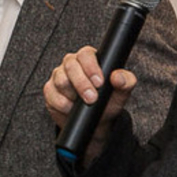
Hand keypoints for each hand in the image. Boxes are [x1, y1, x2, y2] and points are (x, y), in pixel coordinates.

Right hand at [44, 46, 137, 163]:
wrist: (95, 122)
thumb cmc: (107, 102)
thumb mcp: (121, 92)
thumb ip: (126, 82)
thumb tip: (118, 77)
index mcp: (89, 59)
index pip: (86, 54)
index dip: (91, 67)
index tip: (99, 82)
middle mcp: (72, 64)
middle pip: (71, 66)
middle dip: (82, 83)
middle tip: (92, 98)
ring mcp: (58, 76)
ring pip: (60, 80)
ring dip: (72, 95)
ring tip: (83, 104)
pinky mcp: (50, 91)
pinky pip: (52, 95)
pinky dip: (63, 104)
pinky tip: (71, 109)